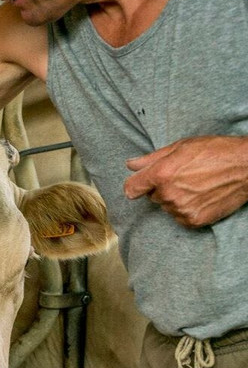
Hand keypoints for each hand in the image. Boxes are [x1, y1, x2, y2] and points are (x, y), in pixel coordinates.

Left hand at [124, 136, 247, 227]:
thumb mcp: (181, 147)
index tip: (142, 184)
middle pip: (152, 197)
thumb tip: (130, 165)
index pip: (131, 189)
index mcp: (161, 174)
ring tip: (197, 185)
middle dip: (162, 188)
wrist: (247, 167)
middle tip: (184, 177)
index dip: (137, 185)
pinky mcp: (193, 220)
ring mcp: (181, 209)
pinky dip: (187, 209)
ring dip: (175, 199)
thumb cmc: (216, 152)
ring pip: (166, 206)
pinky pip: (180, 217)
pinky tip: (202, 197)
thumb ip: (152, 158)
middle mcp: (168, 194)